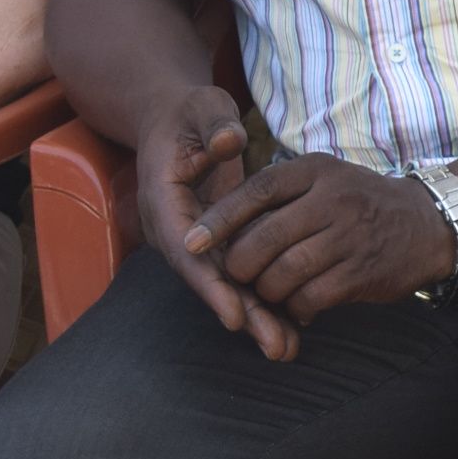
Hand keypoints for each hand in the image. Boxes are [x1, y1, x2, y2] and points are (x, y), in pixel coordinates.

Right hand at [136, 85, 298, 360]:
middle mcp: (177, 229)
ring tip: (288, 350)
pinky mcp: (217, 239)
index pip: (187, 252)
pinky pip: (239, 273)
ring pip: (226, 284)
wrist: (176, 119)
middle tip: (277, 348)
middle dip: (241, 314)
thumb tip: (229, 143)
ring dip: (256, 317)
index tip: (237, 316)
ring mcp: (197, 238)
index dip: (211, 286)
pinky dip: (262, 297)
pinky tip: (292, 323)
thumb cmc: (191, 112)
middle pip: (208, 280)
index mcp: (165, 202)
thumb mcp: (202, 108)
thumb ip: (214, 126)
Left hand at [189, 153, 457, 344]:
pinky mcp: (361, 271)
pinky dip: (295, 308)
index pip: (256, 192)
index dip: (219, 220)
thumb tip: (217, 230)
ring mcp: (349, 236)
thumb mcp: (325, 180)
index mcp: (317, 171)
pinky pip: (308, 298)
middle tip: (239, 277)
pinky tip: (300, 304)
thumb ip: (279, 195)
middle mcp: (333, 199)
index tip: (191, 244)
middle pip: (262, 241)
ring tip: (271, 291)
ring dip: (266, 292)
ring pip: (282, 274)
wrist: (430, 224)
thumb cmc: (360, 203)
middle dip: (239, 268)